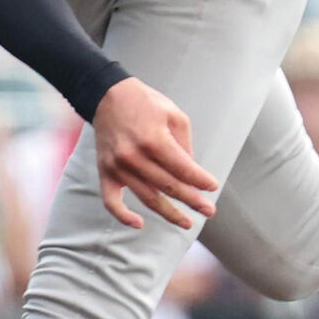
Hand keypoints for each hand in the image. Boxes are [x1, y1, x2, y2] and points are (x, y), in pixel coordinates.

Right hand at [93, 78, 217, 229]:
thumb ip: (184, 144)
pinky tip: (139, 224)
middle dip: (192, 200)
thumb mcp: (173, 114)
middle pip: (169, 187)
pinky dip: (123, 216)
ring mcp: (118, 166)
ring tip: (187, 222)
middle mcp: (134, 156)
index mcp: (154, 139)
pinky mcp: (105, 171)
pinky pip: (111, 201)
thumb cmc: (144, 103)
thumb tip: (190, 171)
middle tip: (208, 210)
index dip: (200, 181)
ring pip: (148, 198)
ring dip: (169, 214)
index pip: (183, 169)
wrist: (107, 95)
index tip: (212, 187)